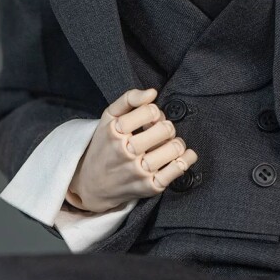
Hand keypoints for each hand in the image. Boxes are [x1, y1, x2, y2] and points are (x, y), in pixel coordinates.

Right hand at [65, 87, 197, 212]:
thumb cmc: (105, 146)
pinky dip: (186, 159)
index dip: (155, 112)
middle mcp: (125, 151)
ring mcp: (138, 171)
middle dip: (167, 127)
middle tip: (160, 132)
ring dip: (176, 143)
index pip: (150, 111)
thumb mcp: (108, 117)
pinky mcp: (149, 187)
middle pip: (165, 129)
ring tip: (168, 144)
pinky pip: (177, 170)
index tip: (150, 118)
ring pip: (174, 148)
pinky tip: (182, 156)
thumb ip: (129, 99)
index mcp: (115, 131)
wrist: (92, 184)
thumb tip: (152, 92)